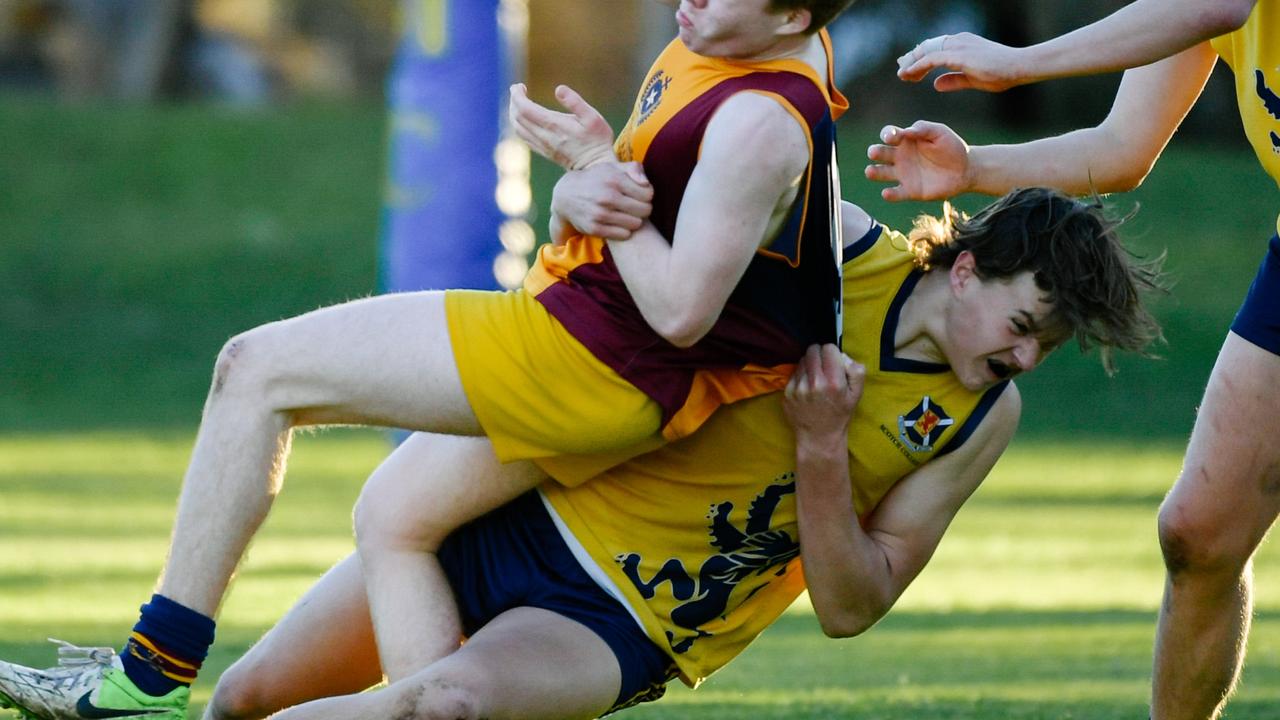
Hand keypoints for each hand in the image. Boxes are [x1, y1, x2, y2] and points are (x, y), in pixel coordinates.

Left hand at [509, 83, 614, 169]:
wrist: (595, 168)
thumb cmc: (597, 140)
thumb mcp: (593, 117)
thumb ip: (575, 102)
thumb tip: (558, 89)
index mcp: (553, 125)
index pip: (525, 108)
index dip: (517, 96)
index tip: (519, 86)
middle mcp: (544, 136)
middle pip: (517, 117)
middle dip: (514, 101)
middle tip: (519, 89)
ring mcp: (542, 146)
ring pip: (518, 128)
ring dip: (514, 113)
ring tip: (519, 102)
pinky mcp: (544, 152)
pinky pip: (524, 137)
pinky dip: (519, 125)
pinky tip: (524, 119)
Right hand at [551, 162, 652, 239]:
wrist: (566, 195)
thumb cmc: (597, 180)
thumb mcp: (613, 168)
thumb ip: (634, 169)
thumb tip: (645, 184)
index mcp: (614, 179)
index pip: (648, 194)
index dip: (647, 194)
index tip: (639, 194)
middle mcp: (607, 196)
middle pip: (645, 210)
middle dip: (643, 208)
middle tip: (635, 206)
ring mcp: (600, 214)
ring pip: (636, 224)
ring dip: (634, 220)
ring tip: (627, 214)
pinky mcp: (594, 228)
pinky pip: (624, 235)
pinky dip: (624, 231)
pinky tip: (619, 223)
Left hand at [783, 344, 865, 443]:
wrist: (819, 437)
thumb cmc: (840, 414)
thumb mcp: (857, 394)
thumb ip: (856, 371)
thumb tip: (842, 356)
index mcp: (834, 382)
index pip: (829, 348)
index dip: (833, 353)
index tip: (834, 362)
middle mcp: (814, 383)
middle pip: (813, 350)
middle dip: (820, 355)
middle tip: (824, 368)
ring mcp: (798, 388)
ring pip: (802, 360)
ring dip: (810, 365)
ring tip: (816, 379)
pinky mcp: (787, 392)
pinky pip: (794, 372)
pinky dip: (801, 375)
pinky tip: (807, 388)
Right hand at [865, 121, 970, 201]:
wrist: (965, 169)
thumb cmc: (952, 147)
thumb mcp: (940, 132)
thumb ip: (923, 128)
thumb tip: (906, 131)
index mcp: (906, 140)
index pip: (889, 134)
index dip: (887, 134)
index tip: (891, 137)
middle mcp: (900, 156)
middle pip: (880, 153)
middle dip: (875, 152)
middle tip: (874, 153)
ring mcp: (903, 174)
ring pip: (881, 173)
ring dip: (874, 172)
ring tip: (870, 171)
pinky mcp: (910, 191)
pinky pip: (896, 193)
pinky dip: (889, 194)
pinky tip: (887, 193)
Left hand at [896, 32, 1023, 92]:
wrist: (1019, 66)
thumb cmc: (1001, 73)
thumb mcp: (972, 79)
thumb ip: (954, 80)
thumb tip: (935, 84)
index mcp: (962, 44)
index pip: (935, 48)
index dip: (920, 57)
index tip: (909, 69)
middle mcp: (958, 41)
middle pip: (927, 47)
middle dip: (912, 59)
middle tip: (901, 71)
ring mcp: (959, 46)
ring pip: (926, 52)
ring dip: (912, 63)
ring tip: (902, 75)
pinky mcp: (959, 55)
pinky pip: (931, 59)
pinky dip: (918, 66)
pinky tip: (908, 74)